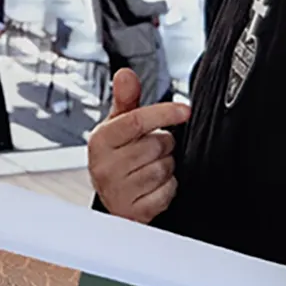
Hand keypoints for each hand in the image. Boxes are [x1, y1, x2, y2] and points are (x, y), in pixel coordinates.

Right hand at [88, 68, 189, 222]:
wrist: (112, 198)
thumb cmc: (117, 157)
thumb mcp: (117, 127)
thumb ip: (126, 99)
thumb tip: (125, 74)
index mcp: (100, 140)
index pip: (136, 121)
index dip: (164, 113)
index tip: (185, 110)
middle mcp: (104, 166)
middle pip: (156, 144)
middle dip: (163, 145)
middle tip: (153, 148)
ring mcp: (118, 191)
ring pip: (164, 169)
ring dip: (166, 166)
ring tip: (151, 167)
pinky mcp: (134, 211)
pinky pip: (167, 192)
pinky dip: (168, 188)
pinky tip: (154, 186)